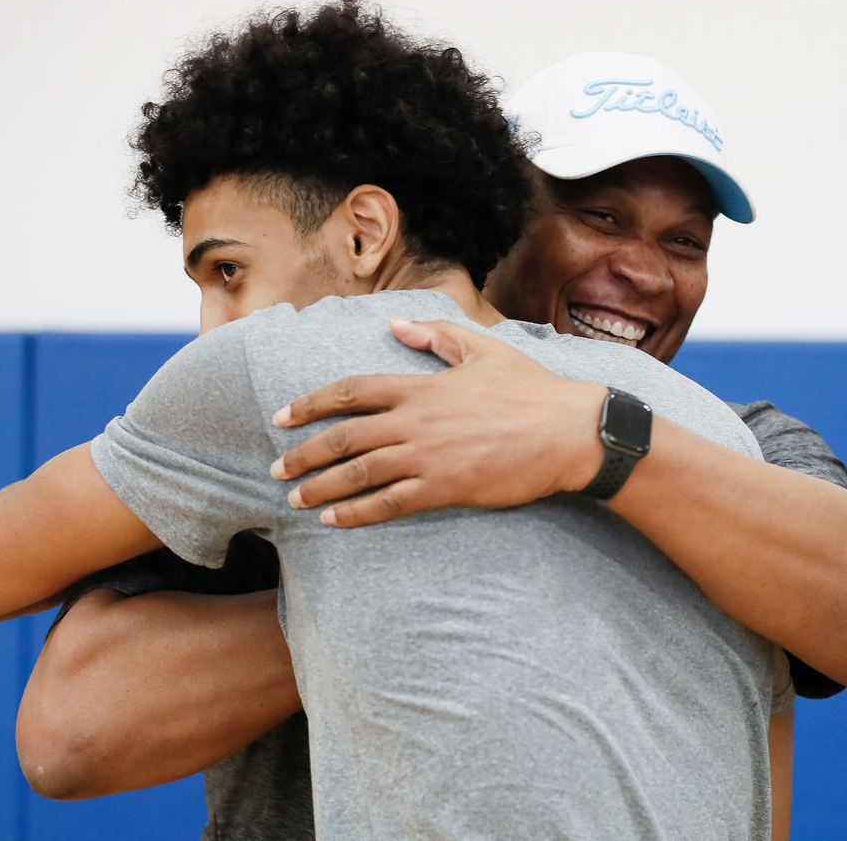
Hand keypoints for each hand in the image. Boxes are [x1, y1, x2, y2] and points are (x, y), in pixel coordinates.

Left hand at [270, 318, 606, 526]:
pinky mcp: (445, 488)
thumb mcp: (482, 348)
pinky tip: (334, 521)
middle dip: (303, 452)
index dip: (310, 403)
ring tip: (295, 498)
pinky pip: (389, 503)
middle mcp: (416, 420)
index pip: (351, 392)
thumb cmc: (530, 389)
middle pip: (343, 436)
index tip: (282, 415)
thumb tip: (395, 325)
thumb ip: (434, 336)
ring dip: (320, 487)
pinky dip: (356, 513)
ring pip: (358, 473)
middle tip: (277, 466)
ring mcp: (428, 456)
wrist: (569, 432)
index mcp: (421, 385)